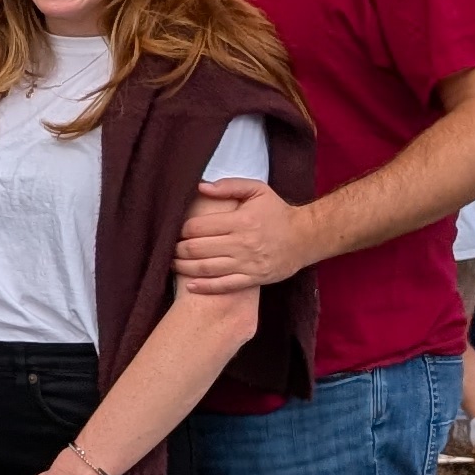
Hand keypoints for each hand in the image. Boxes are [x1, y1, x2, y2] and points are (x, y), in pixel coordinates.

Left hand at [174, 175, 308, 294]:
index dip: (180, 230)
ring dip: (183, 268)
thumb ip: (229, 186)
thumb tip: (201, 187)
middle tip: (168, 248)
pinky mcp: (254, 278)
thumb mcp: (257, 191)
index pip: (197, 227)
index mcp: (240, 221)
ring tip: (172, 263)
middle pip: (197, 249)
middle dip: (177, 249)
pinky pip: (224, 285)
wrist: (307, 237)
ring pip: (206, 268)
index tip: (173, 231)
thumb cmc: (278, 212)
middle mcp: (242, 243)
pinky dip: (204, 287)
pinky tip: (190, 285)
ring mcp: (248, 263)